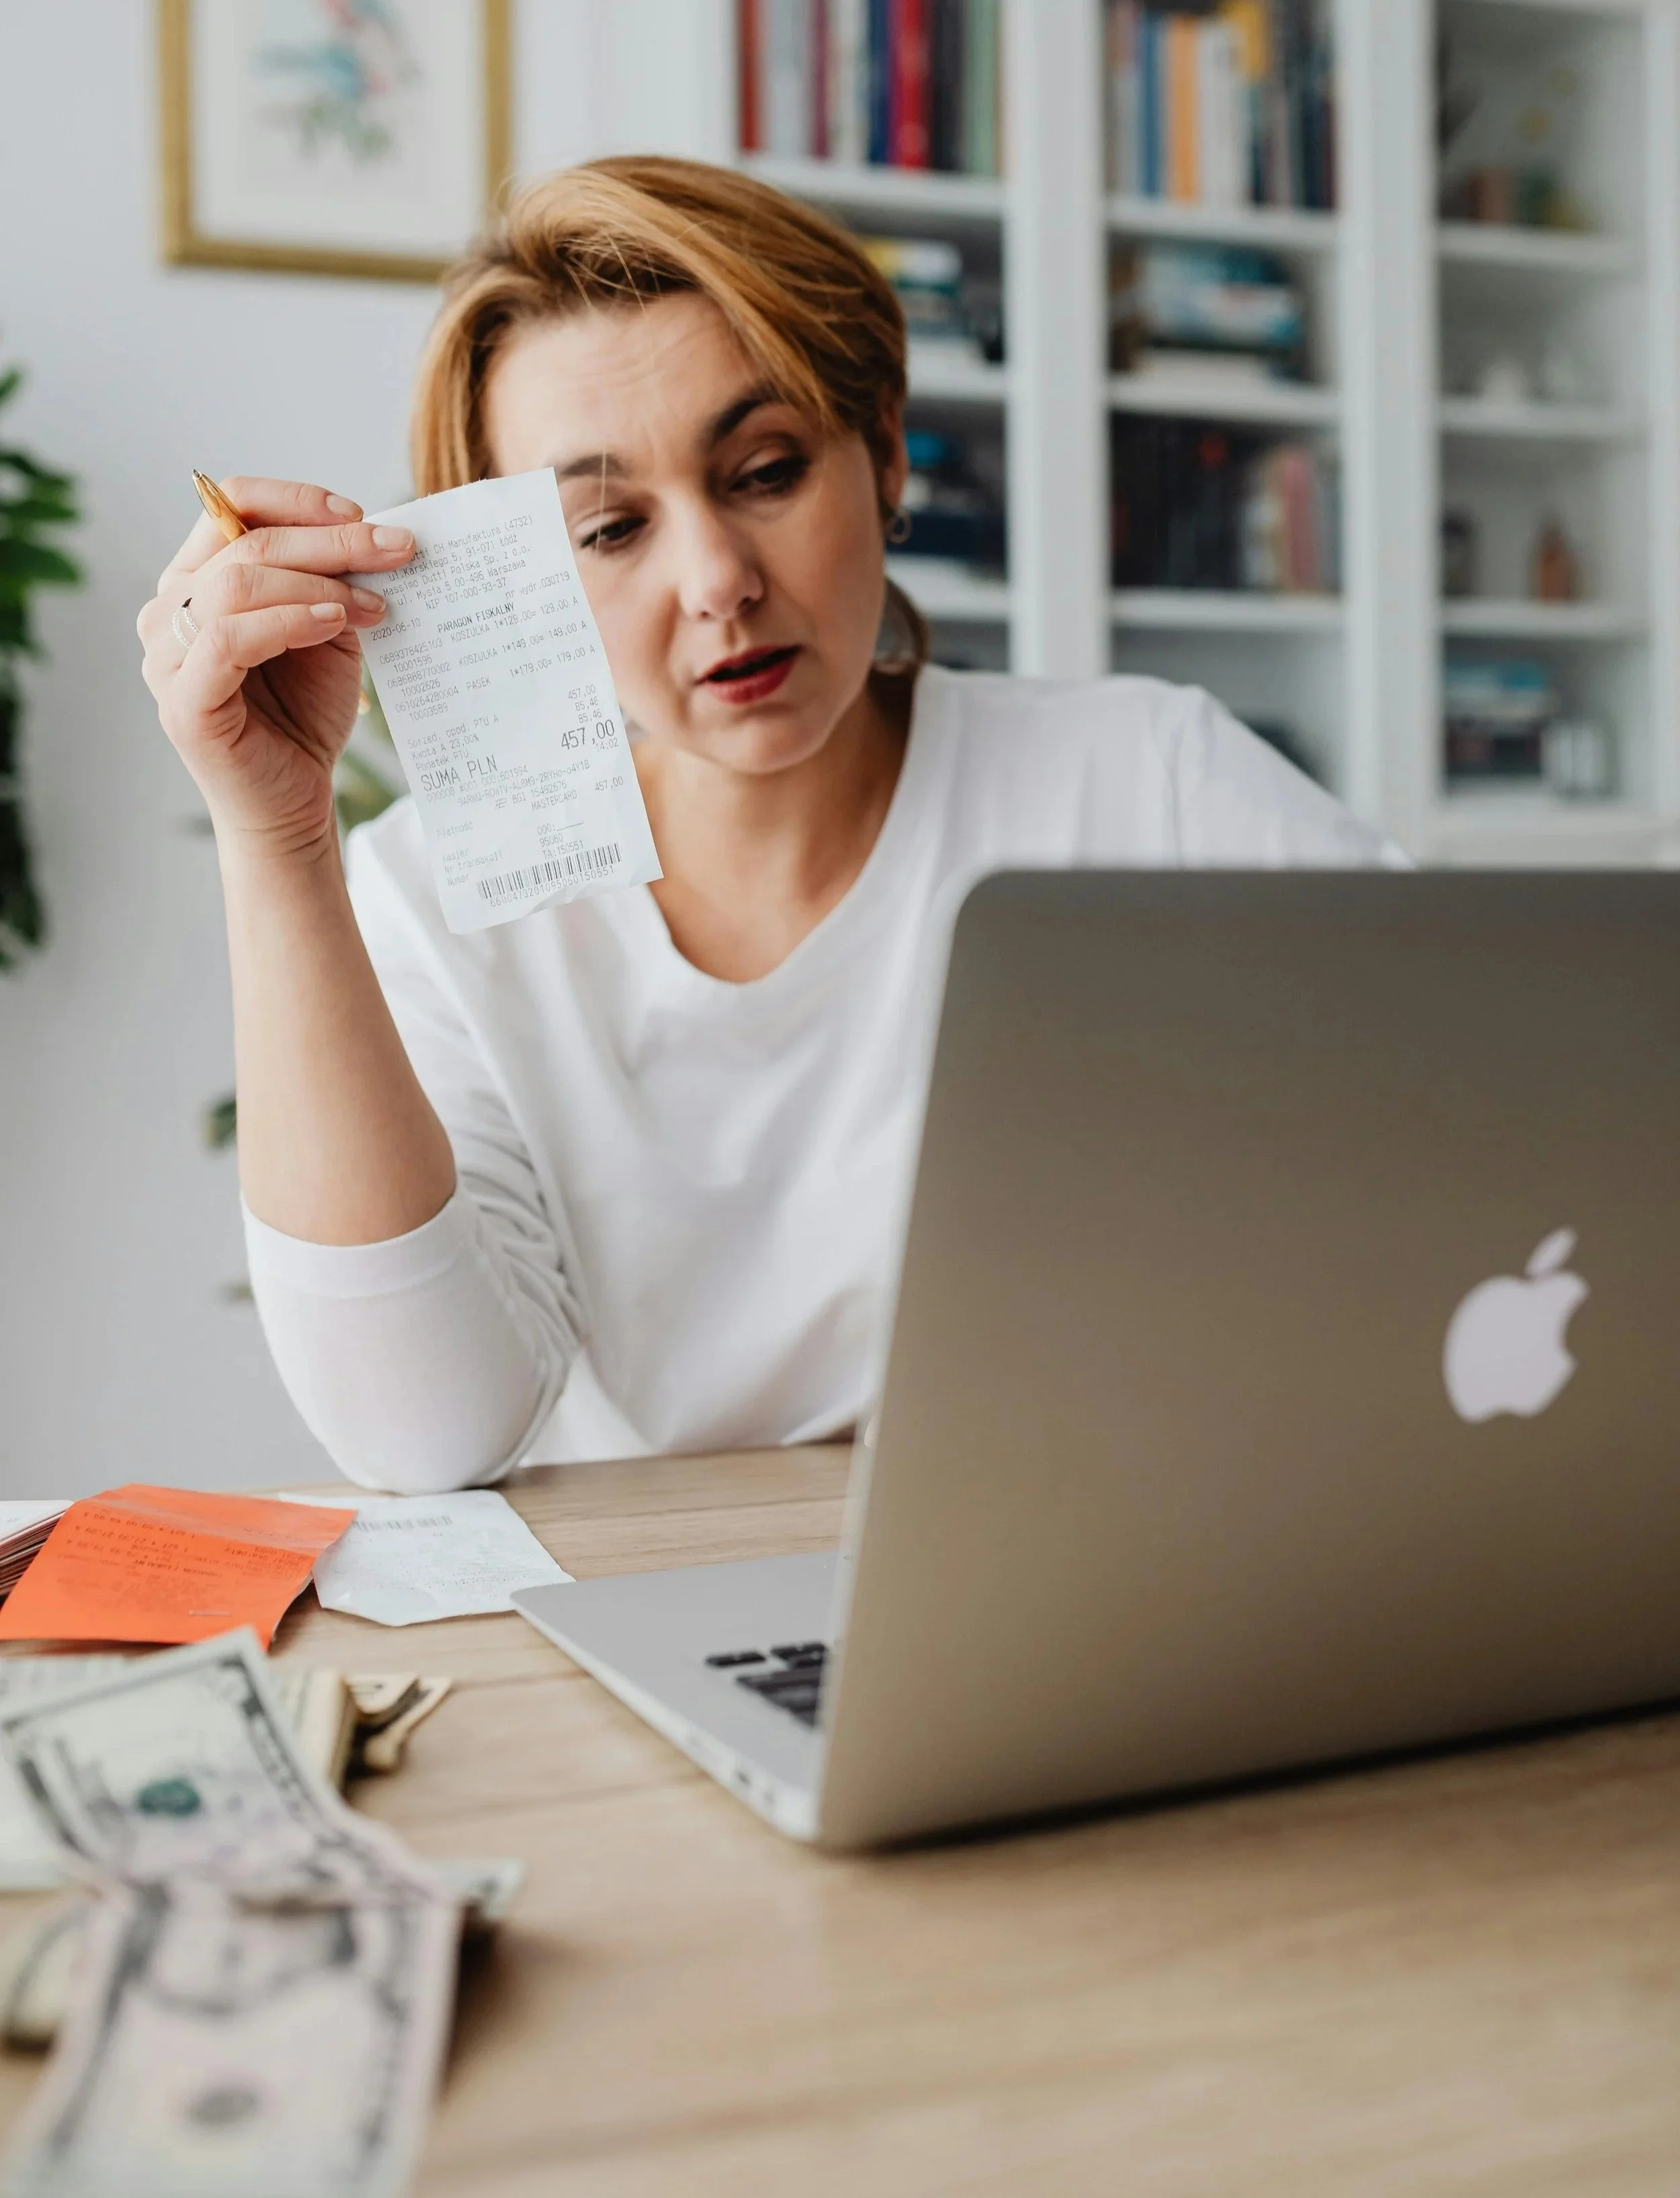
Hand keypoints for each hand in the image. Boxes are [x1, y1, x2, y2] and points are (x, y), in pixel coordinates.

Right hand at [138, 477, 415, 861]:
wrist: (294, 802)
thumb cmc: (305, 715)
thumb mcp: (327, 632)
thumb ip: (332, 582)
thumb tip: (376, 534)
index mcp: (196, 581)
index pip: (229, 505)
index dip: (296, 501)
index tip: (362, 516)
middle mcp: (169, 611)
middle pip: (243, 542)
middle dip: (329, 541)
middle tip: (396, 551)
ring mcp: (167, 656)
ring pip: (236, 583)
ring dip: (316, 583)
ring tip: (372, 604)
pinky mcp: (182, 701)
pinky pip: (229, 638)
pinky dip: (288, 621)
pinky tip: (333, 623)